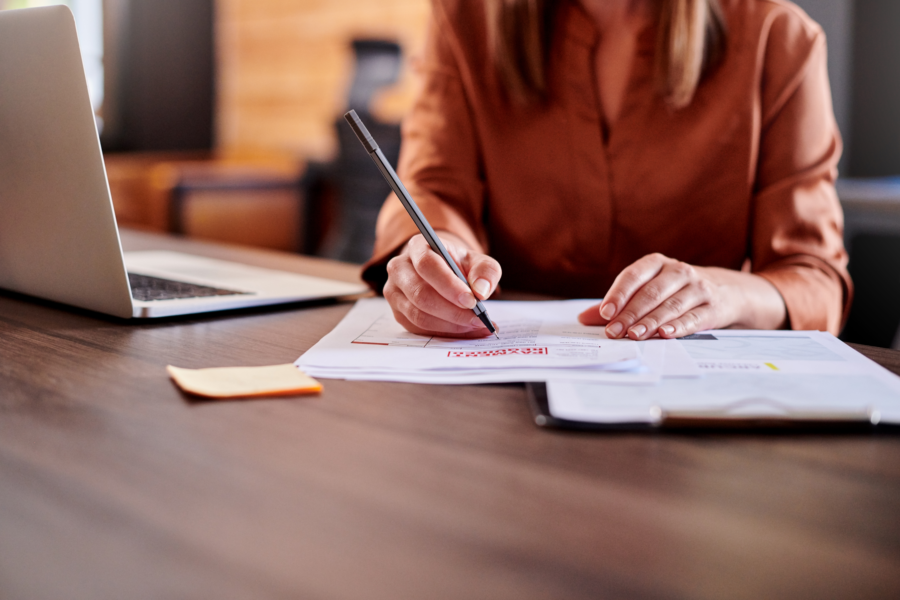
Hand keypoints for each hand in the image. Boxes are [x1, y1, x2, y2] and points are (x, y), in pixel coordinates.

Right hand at [384, 232, 501, 337]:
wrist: (444, 273)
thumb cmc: (459, 266)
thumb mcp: (477, 262)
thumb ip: (486, 272)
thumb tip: (481, 291)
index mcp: (417, 247)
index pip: (426, 265)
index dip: (448, 285)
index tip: (471, 300)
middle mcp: (399, 268)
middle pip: (420, 294)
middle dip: (452, 311)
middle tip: (478, 319)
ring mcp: (394, 292)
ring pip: (419, 315)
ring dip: (450, 325)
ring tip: (475, 325)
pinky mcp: (398, 313)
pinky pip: (419, 329)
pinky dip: (445, 333)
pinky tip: (464, 330)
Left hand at [578, 253, 785, 339]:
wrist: (726, 291)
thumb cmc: (675, 291)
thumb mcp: (648, 291)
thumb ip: (617, 304)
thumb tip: (584, 318)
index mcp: (657, 264)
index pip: (633, 276)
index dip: (619, 294)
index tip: (606, 313)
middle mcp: (678, 272)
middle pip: (651, 293)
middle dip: (631, 314)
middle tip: (615, 331)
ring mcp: (698, 288)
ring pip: (671, 306)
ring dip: (651, 322)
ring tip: (635, 336)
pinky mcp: (713, 306)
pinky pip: (693, 317)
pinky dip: (679, 327)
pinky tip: (665, 335)